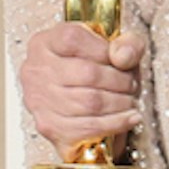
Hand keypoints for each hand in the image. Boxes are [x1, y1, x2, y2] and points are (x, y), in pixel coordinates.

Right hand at [20, 19, 144, 151]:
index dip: (104, 51)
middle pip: (87, 74)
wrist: (81, 98)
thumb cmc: (97, 68)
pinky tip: (129, 117)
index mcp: (46, 43)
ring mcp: (39, 100)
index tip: (120, 60)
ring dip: (121, 103)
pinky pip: (88, 128)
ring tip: (130, 100)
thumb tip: (123, 57)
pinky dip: (116, 124)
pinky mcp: (49, 126)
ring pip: (90, 103)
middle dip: (120, 81)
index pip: (74, 39)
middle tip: (132, 85)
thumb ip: (127, 44)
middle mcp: (36, 70)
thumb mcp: (116, 46)